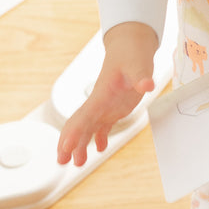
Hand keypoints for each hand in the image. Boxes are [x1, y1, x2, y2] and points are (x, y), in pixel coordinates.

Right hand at [57, 22, 158, 167]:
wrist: (131, 45)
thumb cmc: (132, 52)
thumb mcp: (138, 64)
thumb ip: (141, 76)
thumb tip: (147, 85)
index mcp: (101, 94)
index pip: (83, 116)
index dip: (73, 132)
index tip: (65, 148)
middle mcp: (99, 102)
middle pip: (79, 125)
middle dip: (69, 143)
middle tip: (62, 162)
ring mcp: (105, 105)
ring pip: (88, 128)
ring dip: (81, 144)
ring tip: (78, 163)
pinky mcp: (114, 107)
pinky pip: (102, 125)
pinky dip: (99, 137)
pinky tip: (100, 148)